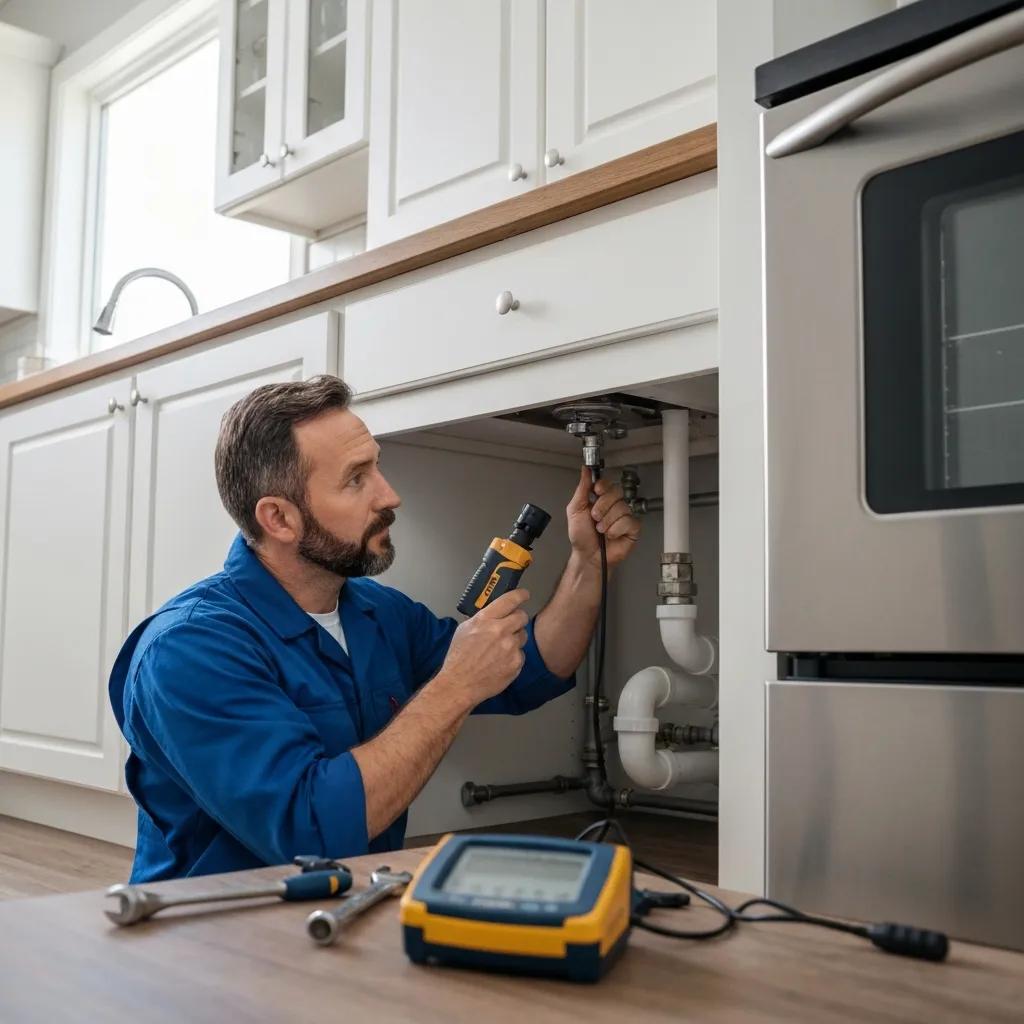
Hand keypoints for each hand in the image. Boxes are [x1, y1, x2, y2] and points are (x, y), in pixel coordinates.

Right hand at [438, 589, 529, 706]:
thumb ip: (482, 619)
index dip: (520, 595)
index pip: (510, 600)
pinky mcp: (516, 663)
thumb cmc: (458, 657)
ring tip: (501, 648)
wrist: (460, 684)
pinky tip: (500, 662)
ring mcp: (510, 647)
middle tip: (512, 624)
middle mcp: (500, 631)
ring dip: (515, 638)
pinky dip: (513, 657)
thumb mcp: (464, 629)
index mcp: (485, 619)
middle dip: (518, 618)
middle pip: (522, 616)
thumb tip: (494, 612)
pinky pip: (520, 654)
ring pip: (522, 635)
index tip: (524, 594)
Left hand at [566, 467, 639, 570]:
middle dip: (602, 506)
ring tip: (601, 530)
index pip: (607, 483)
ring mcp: (624, 516)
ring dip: (607, 521)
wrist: (588, 556)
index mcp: (600, 499)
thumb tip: (585, 470)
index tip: (597, 490)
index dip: (603, 486)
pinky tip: (611, 535)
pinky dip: (616, 529)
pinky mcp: (633, 528)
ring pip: (622, 508)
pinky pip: (629, 521)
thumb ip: (582, 488)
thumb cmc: (582, 536)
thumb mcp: (575, 509)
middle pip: (616, 492)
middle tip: (595, 518)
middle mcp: (613, 506)